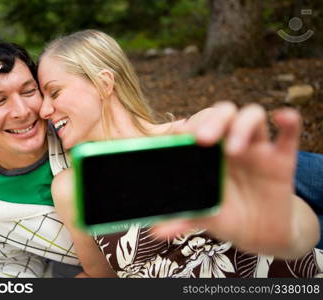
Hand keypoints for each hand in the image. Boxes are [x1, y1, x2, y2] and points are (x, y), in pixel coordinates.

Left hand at [154, 102, 318, 257]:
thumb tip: (156, 230)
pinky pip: (289, 133)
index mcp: (208, 152)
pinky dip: (288, 121)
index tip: (179, 135)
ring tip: (234, 150)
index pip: (198, 125)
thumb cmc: (225, 216)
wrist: (258, 234)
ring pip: (252, 116)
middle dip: (212, 120)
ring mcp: (257, 149)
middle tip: (202, 138)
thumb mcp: (203, 216)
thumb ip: (182, 218)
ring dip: (242, 126)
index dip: (189, 126)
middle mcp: (230, 144)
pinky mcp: (282, 160)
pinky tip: (282, 117)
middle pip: (223, 114)